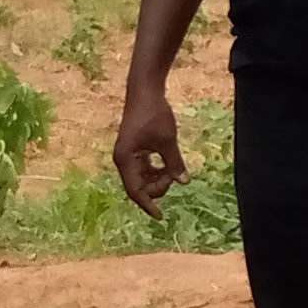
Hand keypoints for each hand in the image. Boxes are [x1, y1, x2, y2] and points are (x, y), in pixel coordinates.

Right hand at [113, 82, 183, 216]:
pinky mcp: (133, 149)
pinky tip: (168, 166)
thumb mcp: (168, 141)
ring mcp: (127, 154)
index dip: (148, 204)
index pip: (136, 191)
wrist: (145, 91)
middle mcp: (123, 160)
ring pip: (142, 178)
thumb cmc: (154, 114)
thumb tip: (184, 183)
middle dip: (157, 187)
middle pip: (139, 186)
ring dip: (157, 179)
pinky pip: (143, 168)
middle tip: (175, 176)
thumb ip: (174, 163)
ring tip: (173, 170)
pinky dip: (155, 170)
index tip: (160, 216)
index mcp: (125, 160)